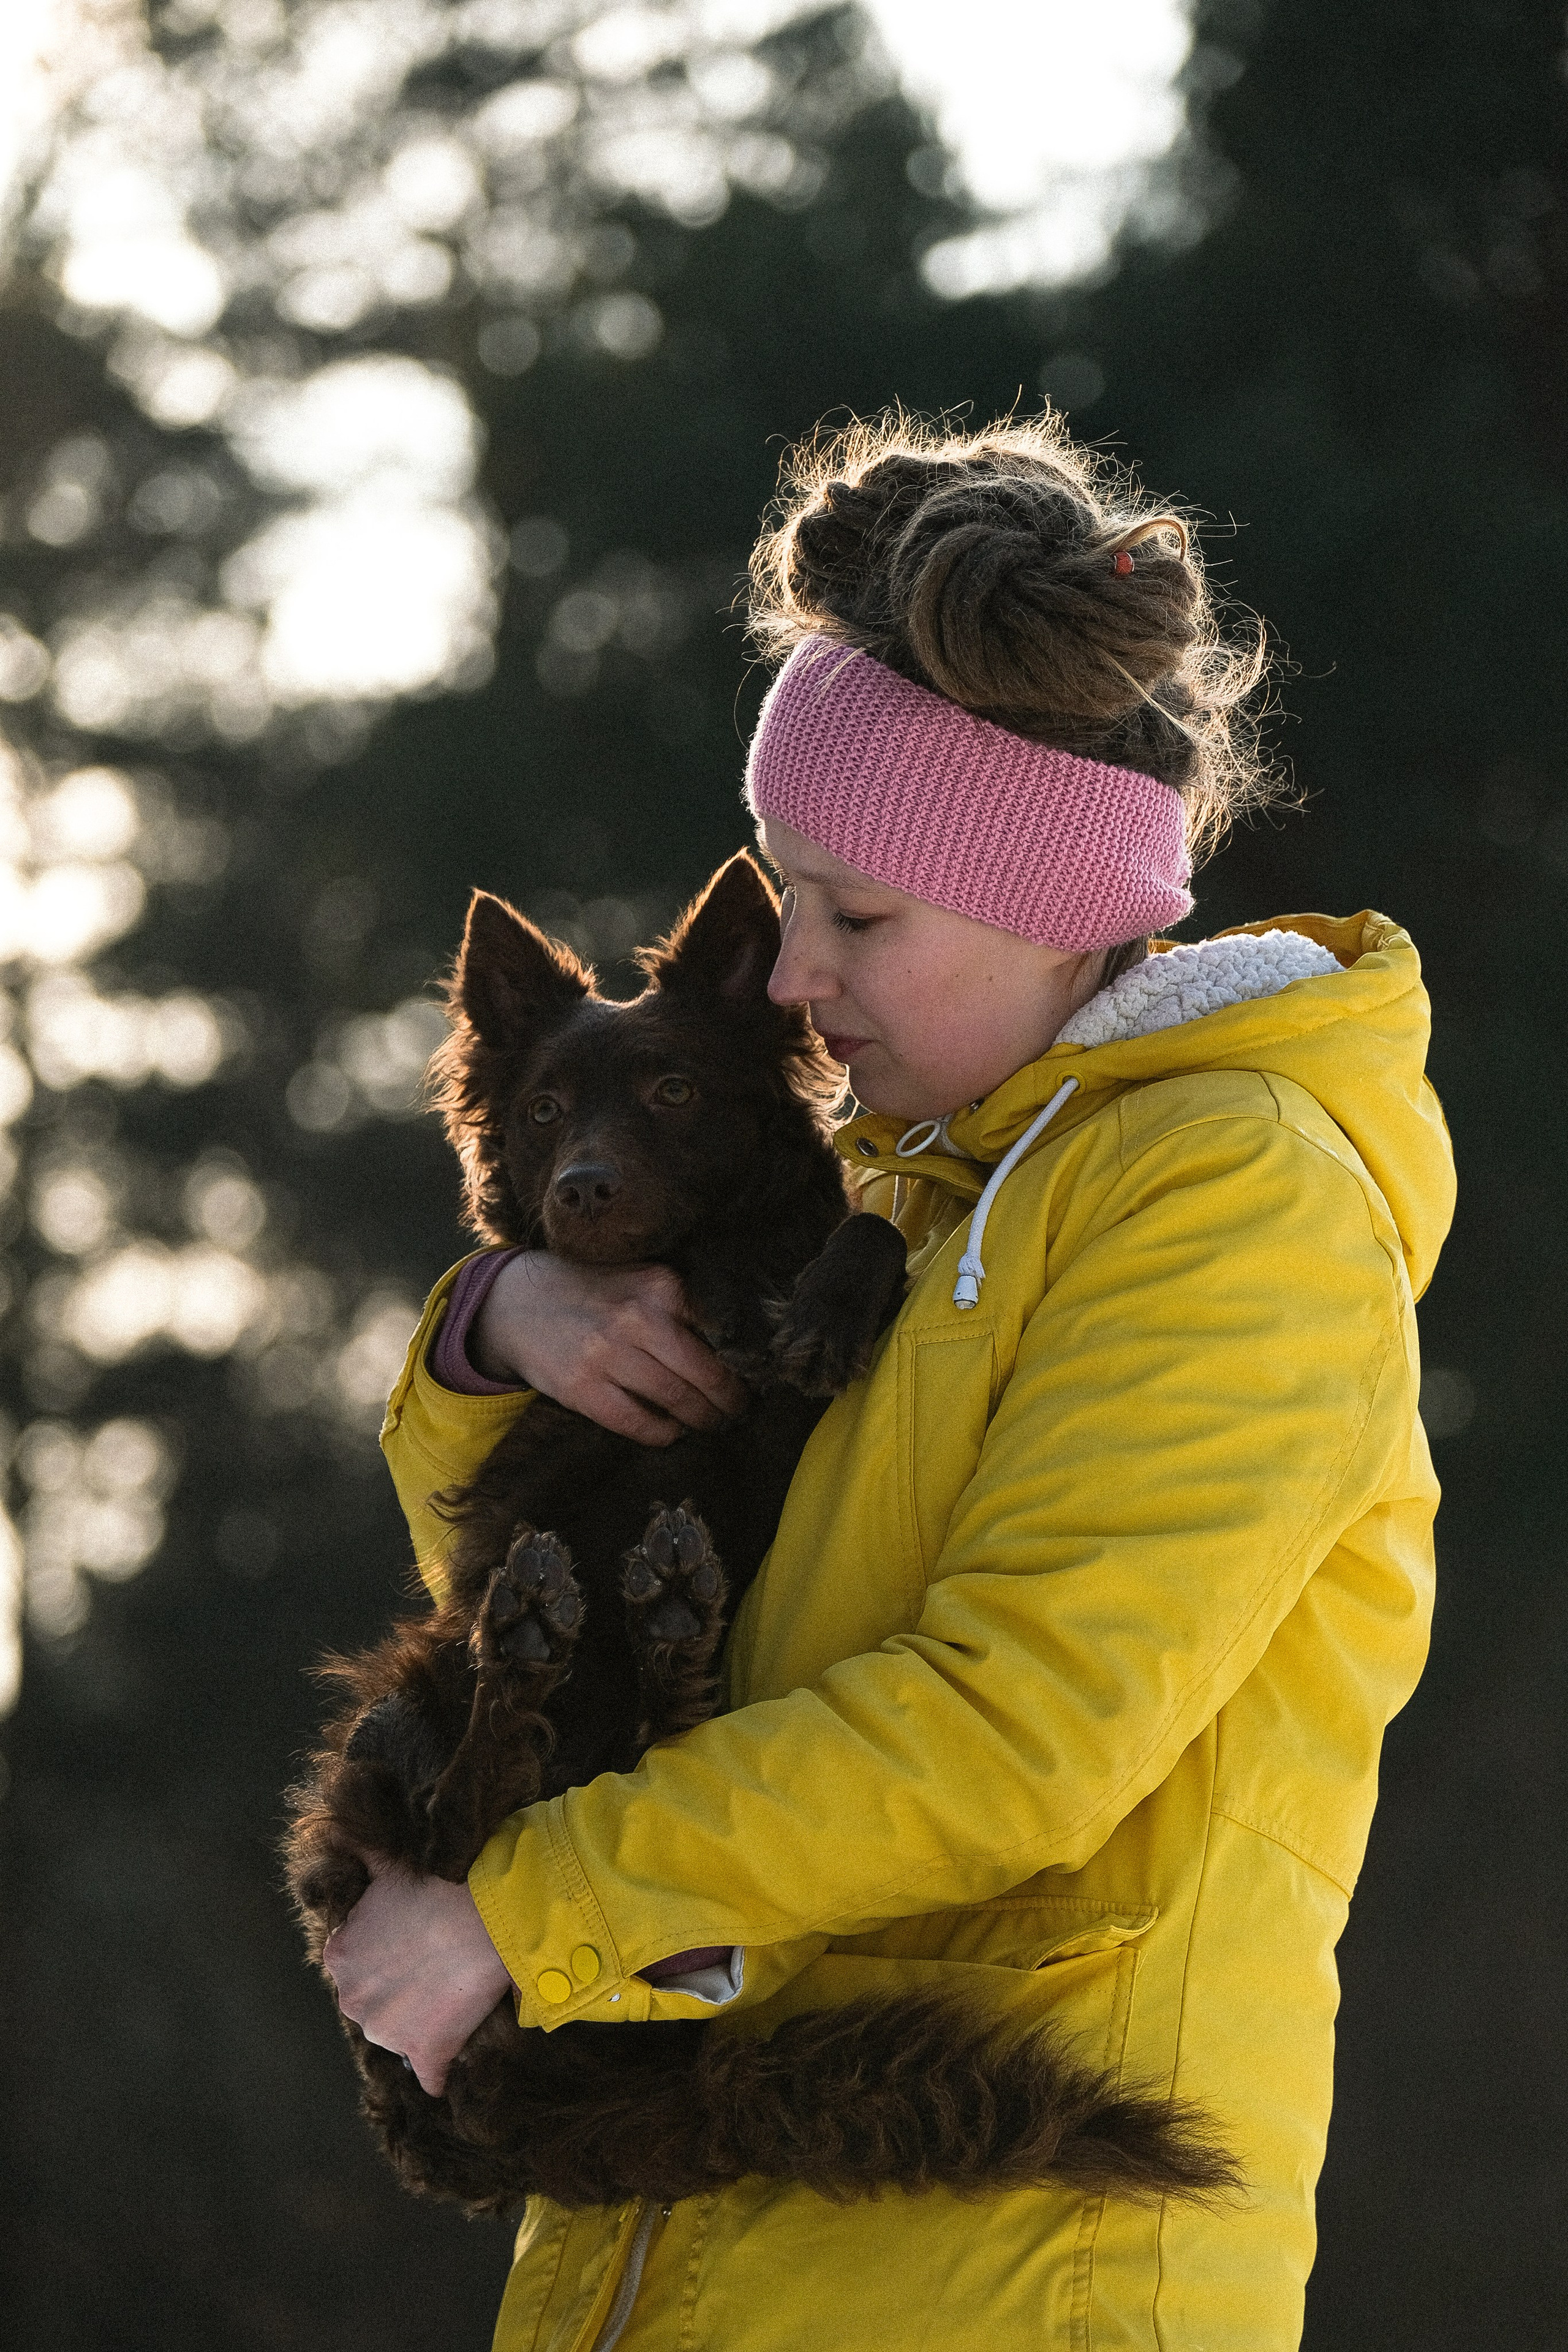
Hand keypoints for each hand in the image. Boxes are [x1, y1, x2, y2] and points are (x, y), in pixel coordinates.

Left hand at [322, 1865, 514, 2095]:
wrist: (489, 1914)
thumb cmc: (439, 1885)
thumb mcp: (389, 1866)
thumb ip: (361, 1858)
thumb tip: (339, 1835)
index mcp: (339, 1955)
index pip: (357, 1965)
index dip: (386, 1956)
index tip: (413, 1946)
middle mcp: (352, 1997)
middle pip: (374, 2001)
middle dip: (399, 1990)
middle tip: (435, 1967)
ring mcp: (387, 2031)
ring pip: (399, 2032)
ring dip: (421, 2022)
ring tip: (453, 1994)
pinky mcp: (424, 2054)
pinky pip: (430, 2076)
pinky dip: (441, 2068)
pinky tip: (454, 2054)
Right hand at [471, 1252, 748, 1445]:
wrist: (516, 1303)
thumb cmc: (591, 1293)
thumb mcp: (638, 1280)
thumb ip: (680, 1305)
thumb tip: (734, 1350)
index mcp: (660, 1286)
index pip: (720, 1331)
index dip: (741, 1360)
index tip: (754, 1376)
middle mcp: (637, 1318)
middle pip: (705, 1374)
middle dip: (730, 1400)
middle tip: (739, 1411)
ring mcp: (607, 1355)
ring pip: (677, 1401)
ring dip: (703, 1420)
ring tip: (712, 1424)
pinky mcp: (583, 1388)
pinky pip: (638, 1423)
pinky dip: (663, 1433)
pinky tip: (671, 1431)